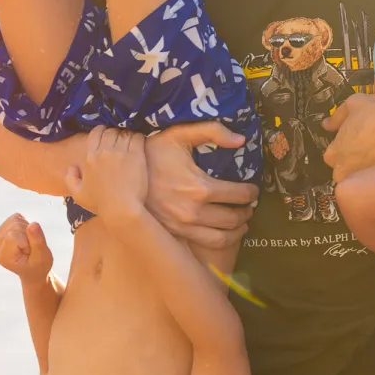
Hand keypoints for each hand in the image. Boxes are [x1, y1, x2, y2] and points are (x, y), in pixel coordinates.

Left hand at [0, 213, 53, 279]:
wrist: (33, 269)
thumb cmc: (38, 266)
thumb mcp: (42, 257)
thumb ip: (37, 241)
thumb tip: (32, 224)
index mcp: (4, 256)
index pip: (14, 235)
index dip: (28, 240)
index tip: (31, 251)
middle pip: (15, 226)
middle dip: (28, 234)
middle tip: (31, 248)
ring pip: (15, 219)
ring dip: (26, 229)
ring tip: (28, 243)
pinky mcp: (2, 230)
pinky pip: (15, 217)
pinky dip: (24, 224)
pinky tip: (25, 236)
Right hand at [64, 127, 148, 223]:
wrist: (120, 209)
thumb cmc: (100, 204)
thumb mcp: (78, 194)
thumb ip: (70, 180)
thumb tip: (71, 167)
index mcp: (90, 157)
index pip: (96, 133)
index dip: (103, 131)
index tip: (108, 136)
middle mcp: (104, 151)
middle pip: (111, 131)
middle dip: (116, 133)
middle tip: (121, 141)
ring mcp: (121, 152)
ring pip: (125, 133)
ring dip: (128, 135)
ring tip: (131, 142)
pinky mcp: (136, 155)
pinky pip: (137, 138)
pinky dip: (138, 137)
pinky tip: (139, 142)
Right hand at [143, 122, 257, 250]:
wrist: (121, 176)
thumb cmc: (153, 152)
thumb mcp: (180, 134)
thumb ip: (212, 131)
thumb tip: (241, 140)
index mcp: (200, 187)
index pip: (239, 195)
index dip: (251, 193)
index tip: (253, 190)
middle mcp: (193, 212)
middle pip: (234, 219)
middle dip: (247, 213)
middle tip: (249, 207)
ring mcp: (183, 227)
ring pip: (222, 238)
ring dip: (237, 231)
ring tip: (241, 223)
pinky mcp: (174, 234)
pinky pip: (205, 244)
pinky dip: (220, 240)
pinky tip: (222, 231)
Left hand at [322, 94, 374, 180]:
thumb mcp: (353, 105)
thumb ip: (336, 117)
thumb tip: (327, 124)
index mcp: (334, 154)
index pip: (331, 157)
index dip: (343, 148)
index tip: (352, 142)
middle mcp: (344, 171)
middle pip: (343, 171)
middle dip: (351, 162)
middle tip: (365, 149)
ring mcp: (362, 180)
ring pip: (359, 178)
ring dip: (365, 170)